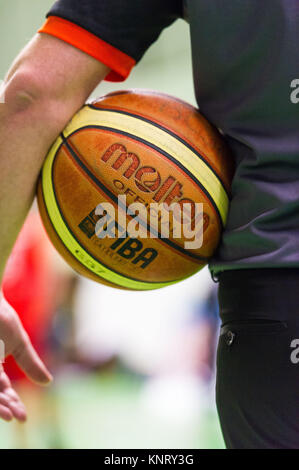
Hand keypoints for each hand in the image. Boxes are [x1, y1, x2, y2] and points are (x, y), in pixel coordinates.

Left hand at [0, 292, 51, 421]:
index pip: (3, 390)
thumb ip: (31, 363)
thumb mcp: (20, 344)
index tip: (23, 417)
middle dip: (5, 408)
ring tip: (7, 415)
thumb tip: (48, 382)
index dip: (13, 404)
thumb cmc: (2, 318)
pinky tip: (0, 403)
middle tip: (16, 417)